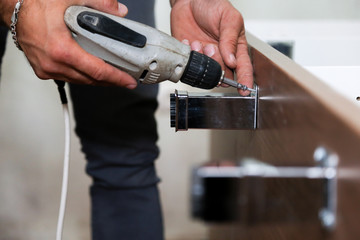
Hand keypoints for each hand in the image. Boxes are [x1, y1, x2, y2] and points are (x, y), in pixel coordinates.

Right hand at [0, 0, 136, 87]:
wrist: (15, 9)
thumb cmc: (37, 5)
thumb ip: (100, 4)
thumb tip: (119, 12)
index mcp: (62, 49)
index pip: (97, 71)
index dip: (116, 78)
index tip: (128, 82)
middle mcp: (53, 63)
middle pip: (90, 80)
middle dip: (110, 81)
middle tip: (124, 79)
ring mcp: (47, 68)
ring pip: (79, 81)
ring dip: (96, 80)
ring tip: (111, 77)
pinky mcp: (43, 70)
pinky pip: (68, 78)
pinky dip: (82, 76)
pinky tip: (91, 72)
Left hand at [170, 0, 252, 94]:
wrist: (189, 0)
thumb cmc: (212, 6)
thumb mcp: (228, 18)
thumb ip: (231, 39)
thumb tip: (232, 60)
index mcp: (234, 47)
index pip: (243, 67)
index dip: (245, 80)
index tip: (245, 90)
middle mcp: (220, 56)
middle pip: (223, 73)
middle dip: (216, 65)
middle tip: (211, 48)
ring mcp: (204, 58)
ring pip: (205, 72)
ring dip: (201, 60)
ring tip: (199, 42)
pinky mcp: (189, 57)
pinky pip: (189, 66)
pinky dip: (188, 54)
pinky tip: (188, 41)